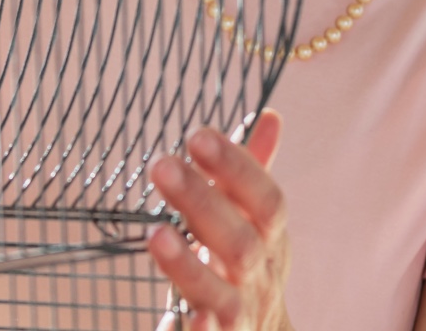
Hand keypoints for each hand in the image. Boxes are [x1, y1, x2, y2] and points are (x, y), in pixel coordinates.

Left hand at [148, 111, 293, 330]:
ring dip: (187, 265)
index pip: (265, 200)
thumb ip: (252, 172)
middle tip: (162, 165)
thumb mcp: (255, 221)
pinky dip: (197, 330)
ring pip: (219, 292)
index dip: (238, 168)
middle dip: (202, 203)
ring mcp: (238, 311)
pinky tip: (183, 319)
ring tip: (156, 234)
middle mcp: (259, 274)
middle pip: (238, 242)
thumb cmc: (246, 267)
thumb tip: (269, 116)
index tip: (199, 135)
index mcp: (270, 238)